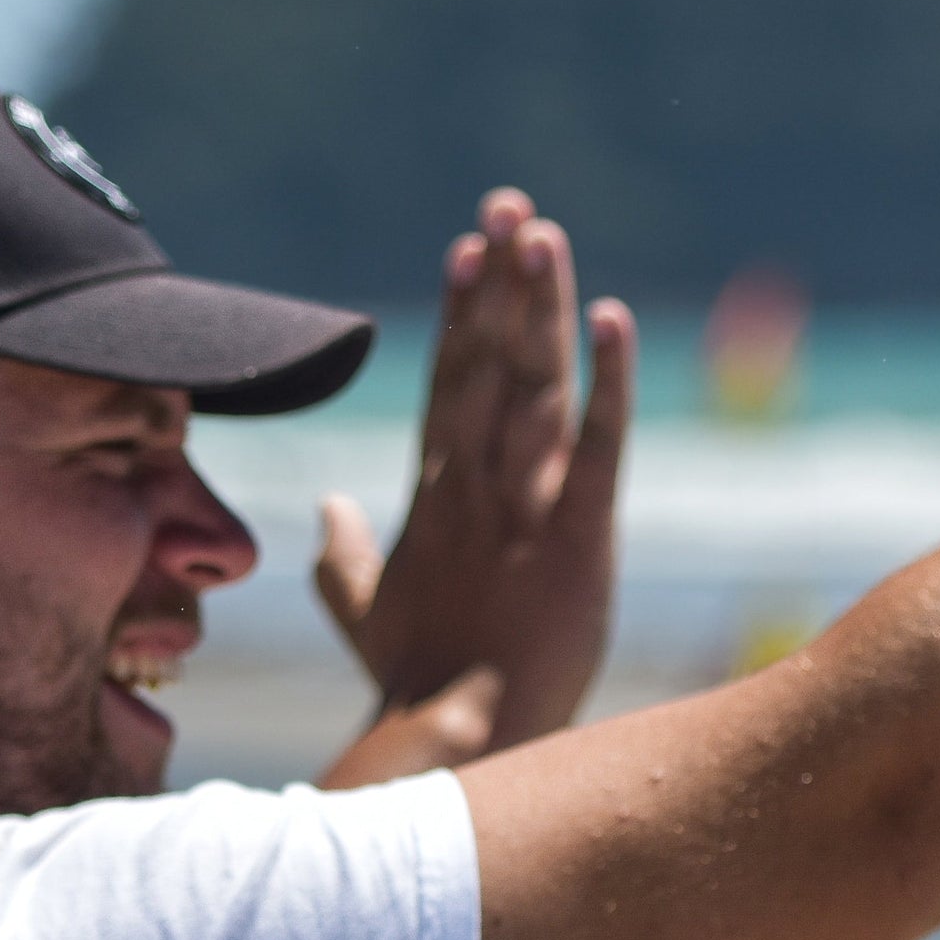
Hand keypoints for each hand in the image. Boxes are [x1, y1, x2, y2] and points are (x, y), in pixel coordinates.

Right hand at [315, 189, 634, 762]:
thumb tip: (326, 509)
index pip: (449, 382)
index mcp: (433, 496)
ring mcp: (523, 505)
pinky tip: (613, 320)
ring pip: (534, 383)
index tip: (470, 248)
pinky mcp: (579, 536)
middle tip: (512, 202)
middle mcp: (473, 483)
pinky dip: (608, 381)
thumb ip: (341, 558)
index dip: (462, 313)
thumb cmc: (415, 682)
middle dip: (500, 280)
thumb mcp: (365, 612)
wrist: (452, 737)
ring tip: (542, 231)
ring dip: (539, 304)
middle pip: (489, 360)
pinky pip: (598, 446)